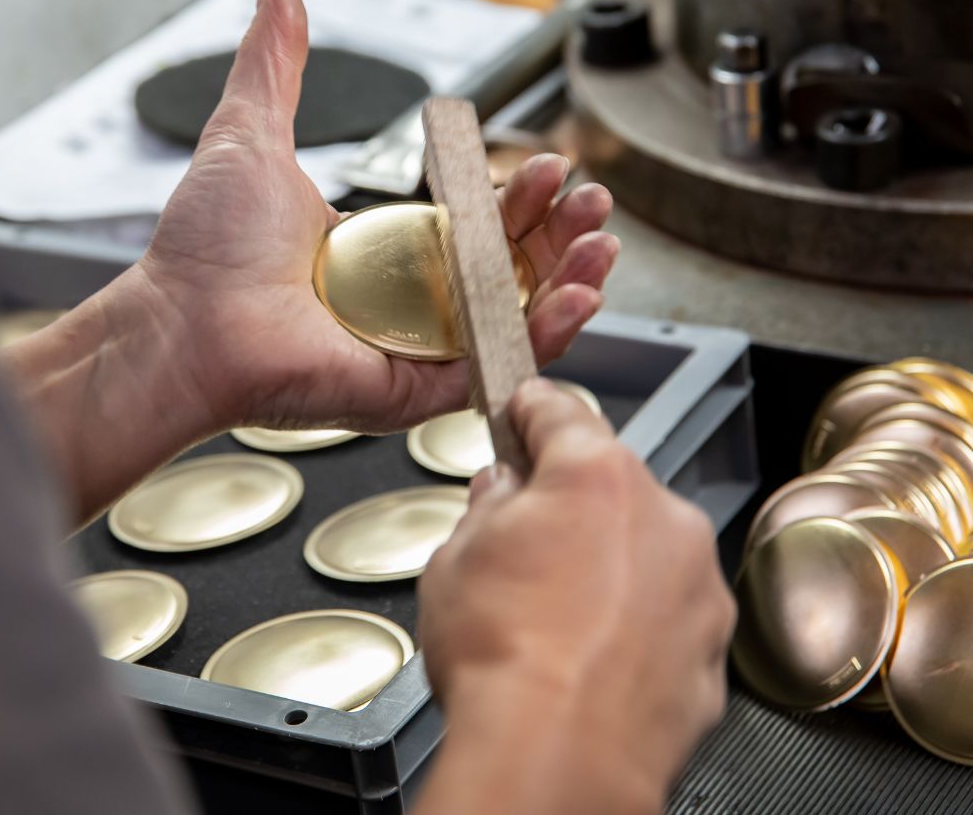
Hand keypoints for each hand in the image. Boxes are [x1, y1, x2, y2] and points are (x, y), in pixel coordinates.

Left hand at [141, 0, 618, 432]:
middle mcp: (406, 302)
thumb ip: (277, 63)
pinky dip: (542, 336)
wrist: (184, 321)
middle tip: (590, 198)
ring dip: (569, 279)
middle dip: (558, 232)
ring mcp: (414, 349)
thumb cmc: (206, 248)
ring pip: (512, 317)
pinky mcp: (414, 390)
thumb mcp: (252, 133)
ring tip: (602, 243)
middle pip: (507, 267)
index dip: (515, 193)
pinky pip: (492, 368)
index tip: (541, 161)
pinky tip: (579, 297)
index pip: (475, 222)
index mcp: (383, 250)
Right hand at [415, 379, 734, 814]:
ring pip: (646, 551)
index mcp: (596, 477)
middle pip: (610, 485)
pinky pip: (667, 613)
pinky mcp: (710, 649)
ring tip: (551, 613)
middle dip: (568, 502)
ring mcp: (695, 587)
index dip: (529, 407)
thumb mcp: (455, 559)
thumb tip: (498, 496)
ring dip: (608, 564)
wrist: (556, 759)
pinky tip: (587, 651)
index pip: (560, 412)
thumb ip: (486, 509)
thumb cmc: (507, 663)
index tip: (521, 409)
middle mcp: (663, 519)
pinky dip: (635, 622)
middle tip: (520, 538)